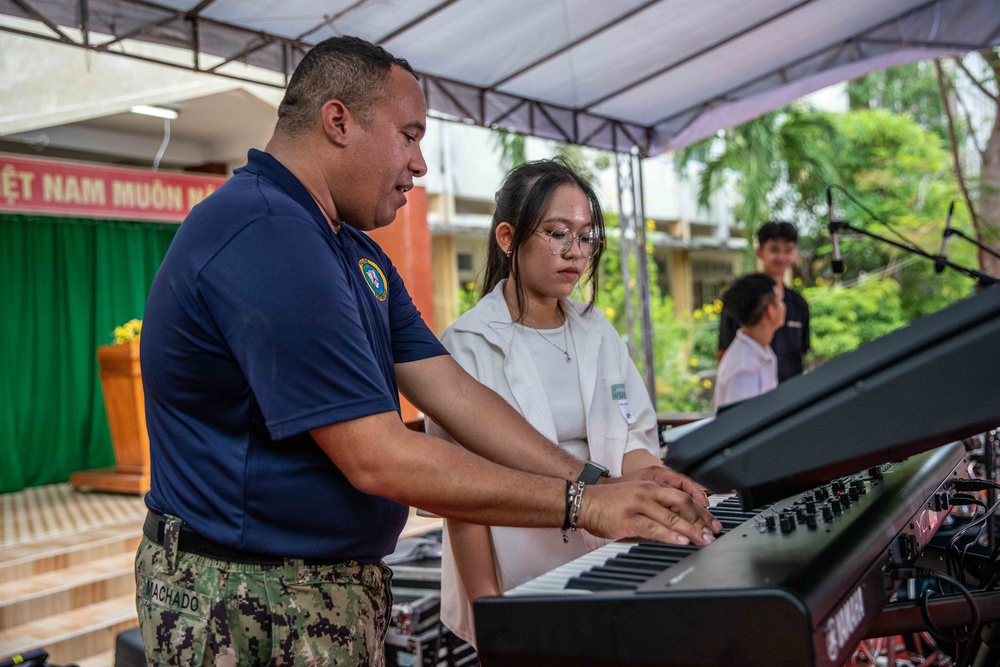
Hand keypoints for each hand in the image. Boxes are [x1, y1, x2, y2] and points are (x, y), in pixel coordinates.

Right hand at [576, 481, 718, 545]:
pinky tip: (681, 541)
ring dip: (691, 529)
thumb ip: (656, 505)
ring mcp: (638, 504)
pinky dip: (670, 535)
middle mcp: (647, 491)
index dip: (701, 509)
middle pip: (682, 502)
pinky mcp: (629, 519)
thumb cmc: (610, 502)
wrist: (584, 501)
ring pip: (671, 516)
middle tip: (712, 532)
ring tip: (703, 539)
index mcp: (651, 484)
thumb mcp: (637, 496)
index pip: (683, 495)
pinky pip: (654, 527)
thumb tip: (678, 522)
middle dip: (701, 519)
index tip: (712, 522)